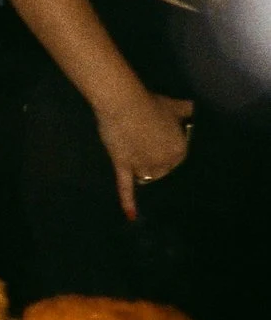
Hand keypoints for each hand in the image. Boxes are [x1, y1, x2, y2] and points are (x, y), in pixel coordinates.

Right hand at [95, 90, 193, 218]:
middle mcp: (163, 163)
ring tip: (137, 155)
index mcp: (179, 151)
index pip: (177, 160)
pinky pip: (126, 187)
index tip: (162, 142)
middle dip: (156, 161)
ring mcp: (142, 166)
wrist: (124, 104)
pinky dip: (128, 202)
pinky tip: (131, 216)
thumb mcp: (177, 106)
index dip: (169, 150)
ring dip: (143, 171)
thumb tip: (196, 110)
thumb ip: (188, 111)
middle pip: (162, 171)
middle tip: (147, 146)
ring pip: (146, 177)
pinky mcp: (123, 166)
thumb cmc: (152, 104)